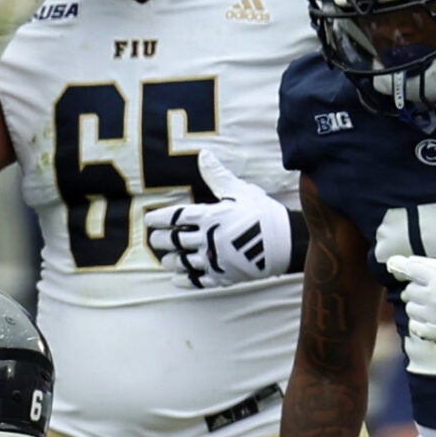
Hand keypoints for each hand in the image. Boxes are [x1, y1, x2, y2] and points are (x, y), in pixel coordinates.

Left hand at [145, 152, 296, 287]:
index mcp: (210, 216)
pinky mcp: (224, 275)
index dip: (160, 218)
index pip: (176, 217)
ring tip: (165, 260)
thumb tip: (204, 155)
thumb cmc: (262, 212)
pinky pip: (199, 281)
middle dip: (162, 240)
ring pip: (184, 262)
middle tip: (154, 240)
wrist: (285, 241)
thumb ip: (217, 176)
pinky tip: (177, 279)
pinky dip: (185, 281)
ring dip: (171, 261)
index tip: (150, 221)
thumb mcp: (240, 190)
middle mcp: (209, 238)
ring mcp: (216, 259)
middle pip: (175, 240)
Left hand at [388, 253, 435, 347]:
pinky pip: (413, 323)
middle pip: (409, 289)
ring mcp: (431, 317)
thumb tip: (403, 264)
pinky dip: (421, 320)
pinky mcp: (430, 332)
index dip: (399, 266)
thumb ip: (430, 266)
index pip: (410, 269)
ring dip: (419, 305)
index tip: (392, 264)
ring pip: (409, 306)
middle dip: (419, 289)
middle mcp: (434, 297)